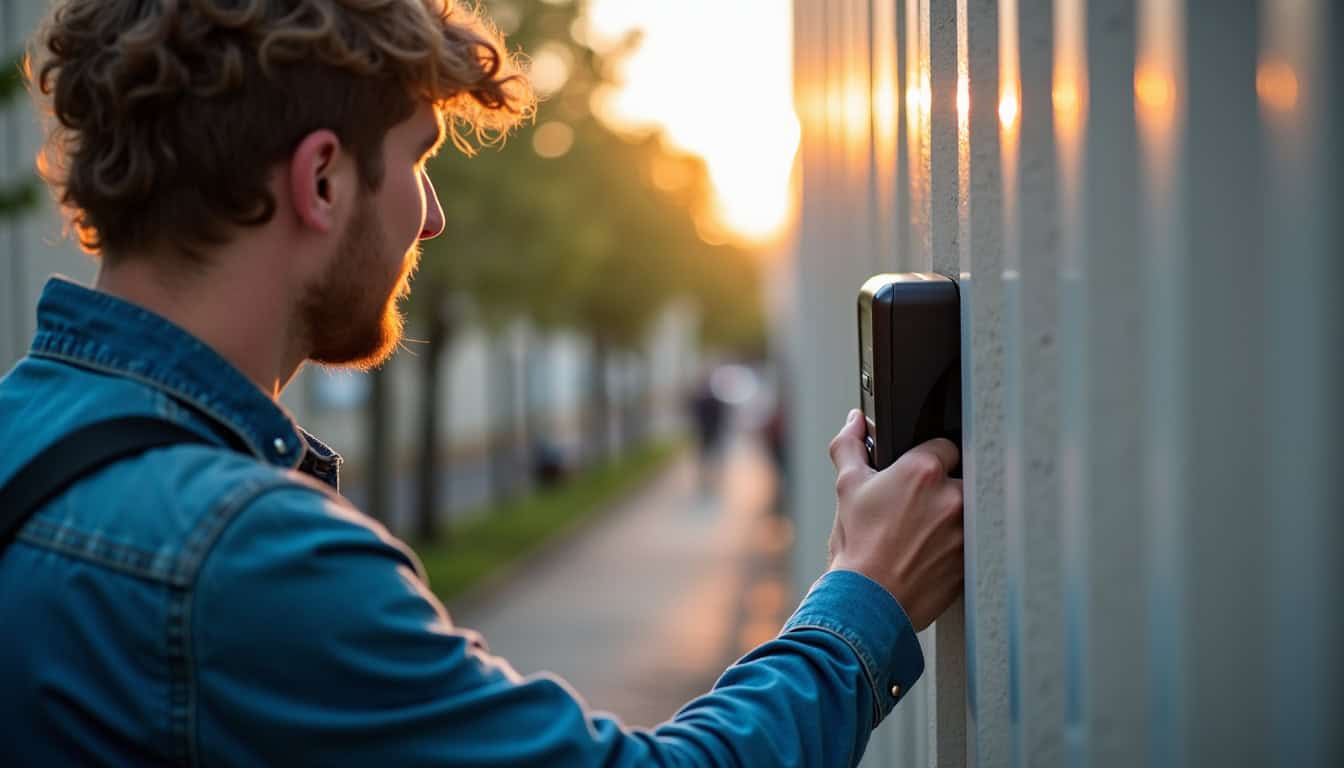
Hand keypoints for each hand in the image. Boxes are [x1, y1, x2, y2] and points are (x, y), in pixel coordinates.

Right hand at [826, 410, 963, 630]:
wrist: (868, 602)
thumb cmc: (857, 546)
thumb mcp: (848, 487)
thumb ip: (851, 445)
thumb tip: (854, 421)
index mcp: (924, 470)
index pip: (944, 445)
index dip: (927, 459)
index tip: (915, 477)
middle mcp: (953, 496)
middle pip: (962, 477)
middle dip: (943, 488)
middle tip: (918, 507)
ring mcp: (968, 530)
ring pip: (970, 510)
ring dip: (952, 517)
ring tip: (923, 535)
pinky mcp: (973, 560)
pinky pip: (973, 542)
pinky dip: (956, 546)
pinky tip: (930, 554)